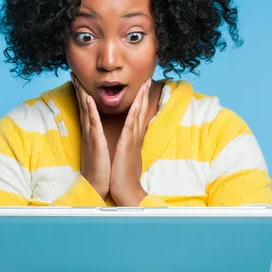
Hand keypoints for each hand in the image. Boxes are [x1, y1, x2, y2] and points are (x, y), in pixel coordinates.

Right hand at [71, 72, 110, 198]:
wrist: (98, 187)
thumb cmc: (102, 171)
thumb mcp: (101, 151)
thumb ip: (99, 140)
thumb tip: (99, 133)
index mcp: (92, 134)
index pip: (88, 110)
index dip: (83, 95)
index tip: (80, 81)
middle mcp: (89, 133)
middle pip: (83, 106)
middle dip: (79, 89)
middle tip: (73, 73)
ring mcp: (91, 137)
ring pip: (86, 111)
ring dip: (82, 93)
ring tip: (77, 78)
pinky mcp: (95, 143)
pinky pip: (93, 124)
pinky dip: (90, 110)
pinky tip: (87, 98)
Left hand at [110, 78, 151, 205]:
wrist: (127, 191)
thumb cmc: (124, 177)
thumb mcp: (126, 158)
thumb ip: (129, 148)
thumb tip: (130, 143)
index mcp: (133, 140)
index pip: (138, 117)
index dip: (141, 102)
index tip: (143, 89)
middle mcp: (135, 138)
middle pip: (141, 112)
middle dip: (144, 95)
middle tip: (148, 79)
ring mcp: (133, 140)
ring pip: (138, 115)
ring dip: (141, 98)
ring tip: (145, 84)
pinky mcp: (127, 145)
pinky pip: (130, 125)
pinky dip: (132, 112)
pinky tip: (135, 101)